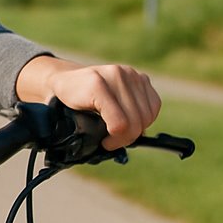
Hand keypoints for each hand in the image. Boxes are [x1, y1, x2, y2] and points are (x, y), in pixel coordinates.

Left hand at [16, 56, 160, 149]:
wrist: (68, 78)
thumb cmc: (68, 101)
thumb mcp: (70, 117)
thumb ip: (89, 131)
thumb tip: (111, 148)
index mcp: (97, 85)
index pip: (120, 124)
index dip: (115, 141)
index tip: (105, 144)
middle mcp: (116, 75)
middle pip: (136, 121)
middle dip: (126, 138)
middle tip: (113, 142)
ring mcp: (130, 74)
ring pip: (147, 115)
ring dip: (136, 129)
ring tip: (121, 132)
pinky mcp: (140, 76)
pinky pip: (154, 105)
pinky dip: (146, 118)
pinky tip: (132, 121)